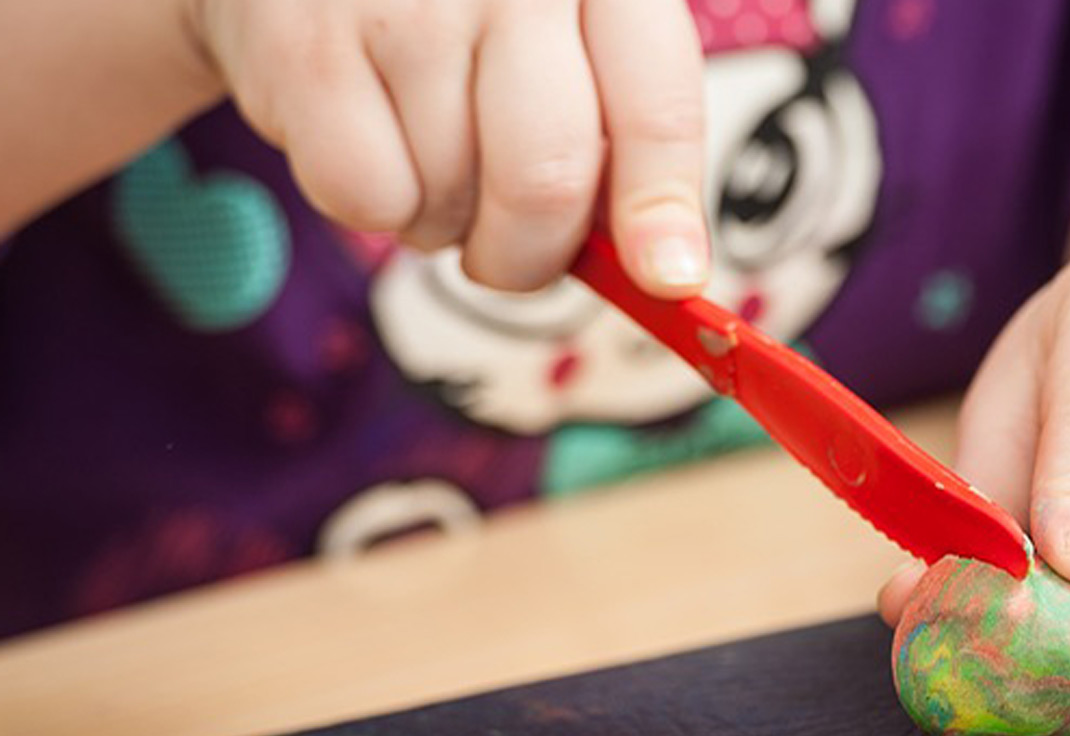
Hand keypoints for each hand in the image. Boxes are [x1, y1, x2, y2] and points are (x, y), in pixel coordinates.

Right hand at [190, 0, 708, 294]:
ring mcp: (402, 3)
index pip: (654, 103)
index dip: (663, 204)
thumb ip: (618, 139)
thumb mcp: (565, 45)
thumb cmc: (470, 20)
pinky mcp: (304, 46)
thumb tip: (660, 267)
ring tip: (429, 155)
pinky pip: (366, 197)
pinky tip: (374, 144)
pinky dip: (377, 207)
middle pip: (547, 176)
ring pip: (454, 198)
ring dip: (447, 224)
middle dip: (534, 255)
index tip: (667, 277)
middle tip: (512, 256)